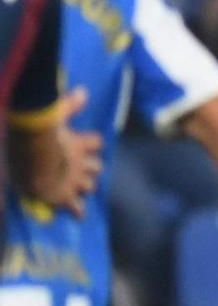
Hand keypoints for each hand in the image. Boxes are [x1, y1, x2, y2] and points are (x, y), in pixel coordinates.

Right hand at [49, 89, 100, 214]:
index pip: (96, 142)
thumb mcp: (55, 114)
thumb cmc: (42, 135)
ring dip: (87, 185)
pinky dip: (77, 210)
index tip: (92, 143)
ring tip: (83, 188)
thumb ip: (69, 104)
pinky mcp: (64, 196)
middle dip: (92, 167)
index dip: (93, 142)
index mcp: (79, 143)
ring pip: (90, 186)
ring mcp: (74, 181)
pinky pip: (75, 206)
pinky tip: (79, 215)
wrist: (33, 160)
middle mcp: (81, 163)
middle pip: (96, 167)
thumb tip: (84, 91)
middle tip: (85, 169)